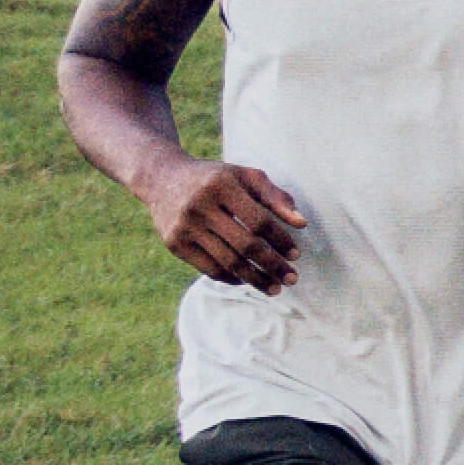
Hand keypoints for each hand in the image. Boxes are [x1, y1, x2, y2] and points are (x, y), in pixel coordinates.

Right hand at [143, 159, 305, 294]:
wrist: (161, 178)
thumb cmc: (215, 178)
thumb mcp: (245, 176)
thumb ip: (275, 197)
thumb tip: (302, 223)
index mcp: (222, 185)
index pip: (259, 220)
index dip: (280, 240)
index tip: (296, 255)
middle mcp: (201, 206)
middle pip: (245, 245)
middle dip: (272, 266)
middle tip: (292, 279)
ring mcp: (185, 227)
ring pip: (227, 262)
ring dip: (255, 279)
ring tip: (274, 288)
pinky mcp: (174, 244)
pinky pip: (209, 269)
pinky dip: (231, 278)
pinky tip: (248, 281)